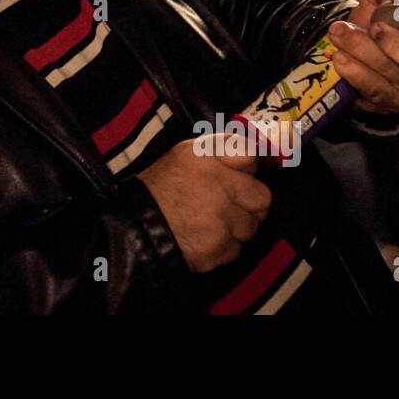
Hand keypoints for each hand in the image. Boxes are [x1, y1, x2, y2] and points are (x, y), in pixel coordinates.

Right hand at [138, 136, 271, 272]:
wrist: (136, 226)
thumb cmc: (160, 189)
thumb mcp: (184, 154)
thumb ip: (219, 149)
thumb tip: (251, 156)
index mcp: (204, 156)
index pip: (249, 155)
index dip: (247, 169)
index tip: (238, 177)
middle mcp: (216, 185)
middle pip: (261, 198)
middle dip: (249, 205)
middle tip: (230, 206)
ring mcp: (218, 220)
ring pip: (251, 228)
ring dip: (236, 228)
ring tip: (210, 222)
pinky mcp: (216, 248)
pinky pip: (235, 250)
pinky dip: (222, 247)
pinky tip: (203, 238)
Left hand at [329, 0, 398, 115]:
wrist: (354, 56)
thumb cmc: (373, 27)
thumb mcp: (379, 4)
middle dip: (394, 42)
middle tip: (371, 27)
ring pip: (393, 75)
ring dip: (362, 52)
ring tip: (339, 35)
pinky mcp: (389, 103)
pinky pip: (373, 92)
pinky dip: (353, 73)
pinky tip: (339, 58)